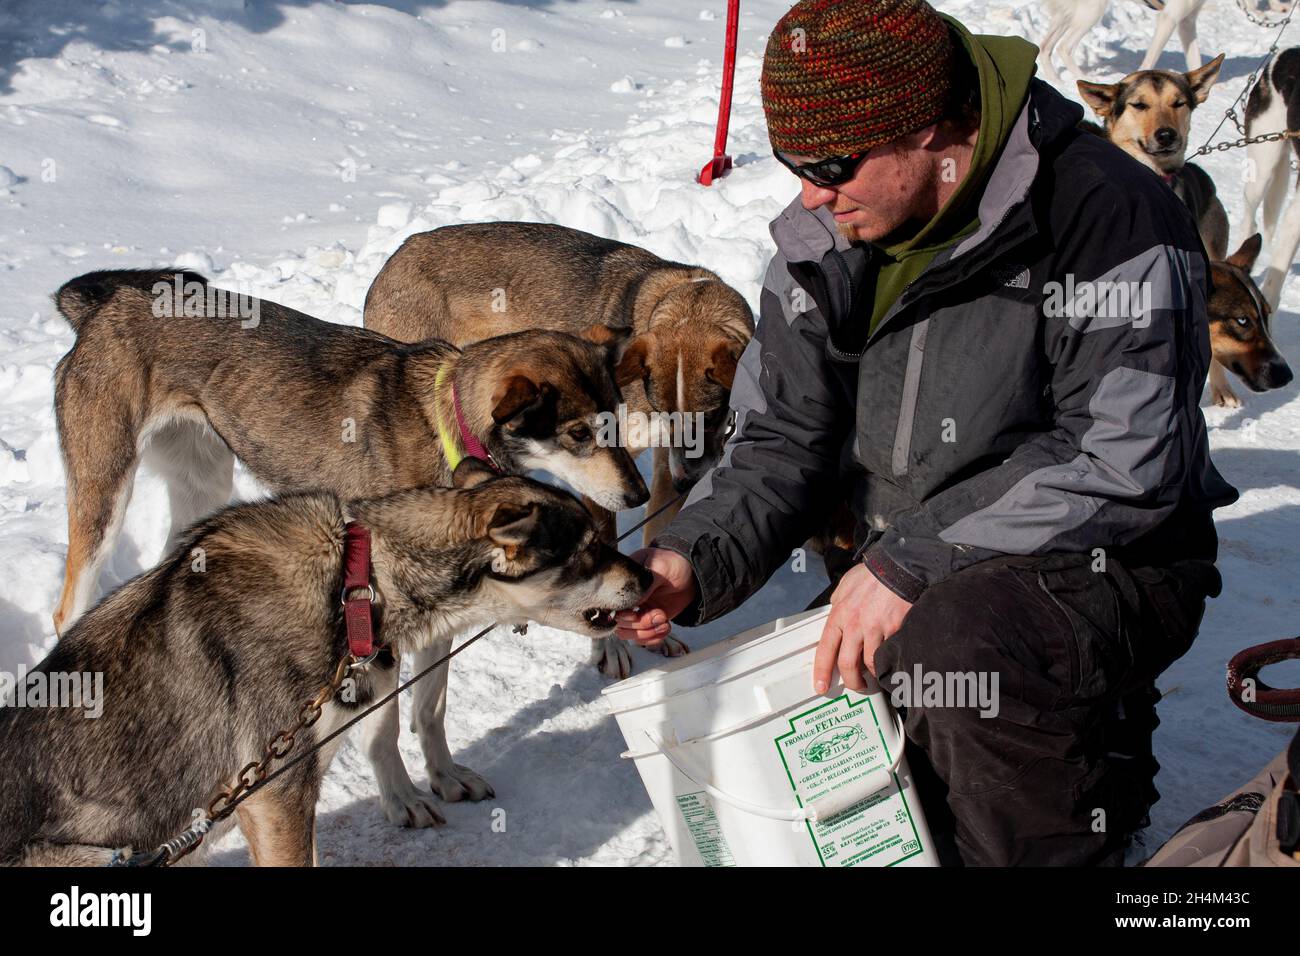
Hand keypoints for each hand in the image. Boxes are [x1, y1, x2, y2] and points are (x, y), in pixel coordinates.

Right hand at [614, 547, 697, 647]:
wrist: (691, 574)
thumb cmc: (672, 563)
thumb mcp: (659, 567)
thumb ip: (645, 583)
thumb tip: (634, 601)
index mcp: (622, 584)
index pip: (611, 605)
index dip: (622, 615)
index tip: (637, 612)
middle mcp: (625, 600)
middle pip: (619, 624)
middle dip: (640, 624)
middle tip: (659, 614)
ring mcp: (636, 612)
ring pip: (629, 634)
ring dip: (648, 633)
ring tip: (664, 623)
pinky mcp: (648, 622)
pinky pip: (643, 638)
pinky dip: (654, 638)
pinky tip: (665, 628)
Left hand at [813, 563, 912, 693]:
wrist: (899, 567)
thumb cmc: (872, 574)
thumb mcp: (845, 585)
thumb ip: (838, 602)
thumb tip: (836, 611)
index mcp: (839, 614)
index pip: (826, 648)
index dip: (822, 670)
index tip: (820, 686)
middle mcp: (855, 624)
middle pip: (847, 663)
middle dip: (851, 681)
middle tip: (856, 686)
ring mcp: (876, 629)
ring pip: (870, 663)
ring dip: (872, 674)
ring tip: (875, 676)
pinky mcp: (895, 630)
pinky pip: (890, 653)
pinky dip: (889, 661)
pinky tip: (890, 662)